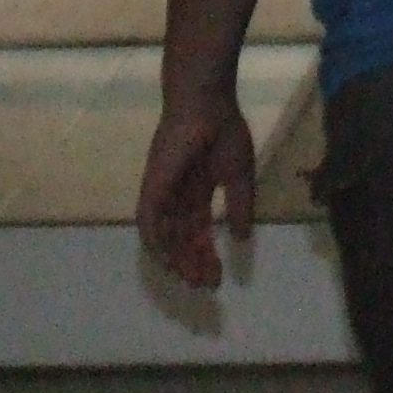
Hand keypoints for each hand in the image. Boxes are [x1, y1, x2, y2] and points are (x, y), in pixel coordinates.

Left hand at [136, 89, 256, 288]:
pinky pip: (150, 226)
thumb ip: (241, 206)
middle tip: (207, 285)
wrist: (206, 107)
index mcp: (198, 192)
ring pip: (165, 238)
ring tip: (192, 278)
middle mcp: (177, 198)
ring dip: (176, 260)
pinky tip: (171, 262)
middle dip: (193, 263)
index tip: (220, 277)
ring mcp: (162, 195)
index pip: (199, 231)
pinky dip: (158, 246)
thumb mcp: (240, 174)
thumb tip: (242, 238)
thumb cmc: (224, 132)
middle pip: (182, 240)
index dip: (208, 254)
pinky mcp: (152, 191)